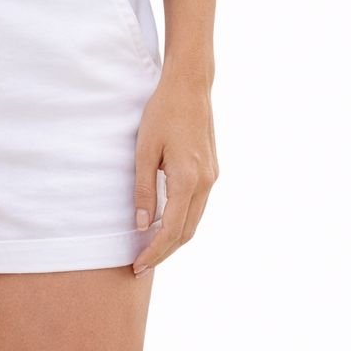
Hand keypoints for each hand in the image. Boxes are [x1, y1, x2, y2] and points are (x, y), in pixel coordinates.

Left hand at [131, 71, 218, 275]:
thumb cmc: (163, 112)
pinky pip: (198, 205)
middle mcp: (206, 183)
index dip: (155, 252)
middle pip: (187, 232)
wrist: (190, 86)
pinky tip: (166, 220)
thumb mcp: (145, 149)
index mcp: (188, 180)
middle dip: (165, 251)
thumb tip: (143, 225)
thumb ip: (145, 189)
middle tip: (141, 263)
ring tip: (150, 247)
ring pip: (195, 220)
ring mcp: (212, 177)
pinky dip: (183, 219)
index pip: (172, 230)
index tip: (137, 265)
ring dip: (174, 237)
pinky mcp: (212, 169)